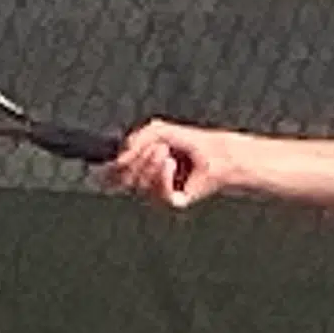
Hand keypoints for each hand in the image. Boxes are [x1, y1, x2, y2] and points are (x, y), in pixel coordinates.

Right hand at [105, 119, 229, 209]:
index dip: (113, 166)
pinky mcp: (175, 201)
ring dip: (150, 164)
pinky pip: (160, 196)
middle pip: (124, 179)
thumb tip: (118, 161)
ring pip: (140, 187)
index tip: (123, 153)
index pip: (114, 174)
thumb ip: (135, 141)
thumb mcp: (158, 130)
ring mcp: (161, 193)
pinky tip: (170, 163)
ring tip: (166, 149)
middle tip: (154, 145)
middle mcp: (148, 183)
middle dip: (136, 159)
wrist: (220, 152)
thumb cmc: (192, 142)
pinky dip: (162, 177)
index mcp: (140, 168)